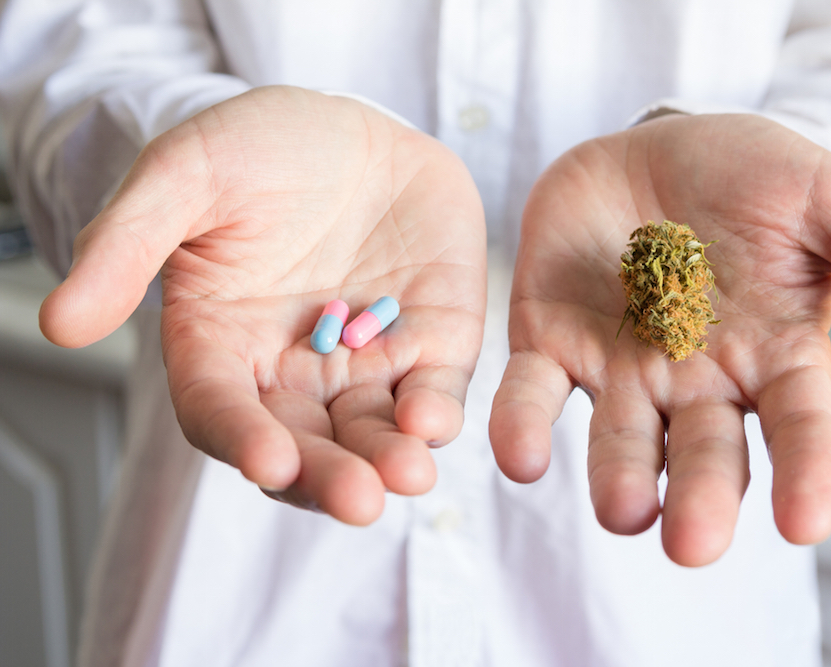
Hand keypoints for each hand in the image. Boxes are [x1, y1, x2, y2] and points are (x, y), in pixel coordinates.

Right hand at [40, 86, 486, 523]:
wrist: (351, 128)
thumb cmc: (257, 150)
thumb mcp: (182, 178)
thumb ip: (125, 245)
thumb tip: (60, 323)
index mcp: (222, 346)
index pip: (222, 411)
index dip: (241, 438)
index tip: (267, 460)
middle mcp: (294, 372)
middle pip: (305, 444)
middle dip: (329, 476)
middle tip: (356, 499)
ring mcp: (367, 363)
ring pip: (375, 432)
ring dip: (390, 459)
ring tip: (407, 474)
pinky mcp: (431, 342)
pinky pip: (435, 388)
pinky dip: (437, 410)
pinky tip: (435, 419)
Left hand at [490, 113, 830, 565]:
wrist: (658, 148)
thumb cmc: (755, 179)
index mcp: (772, 361)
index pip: (801, 432)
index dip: (809, 477)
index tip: (808, 523)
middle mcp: (698, 384)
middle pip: (705, 456)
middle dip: (701, 500)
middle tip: (691, 543)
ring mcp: (622, 370)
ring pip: (621, 441)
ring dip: (619, 479)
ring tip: (623, 509)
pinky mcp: (552, 343)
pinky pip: (534, 394)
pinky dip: (523, 426)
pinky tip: (521, 456)